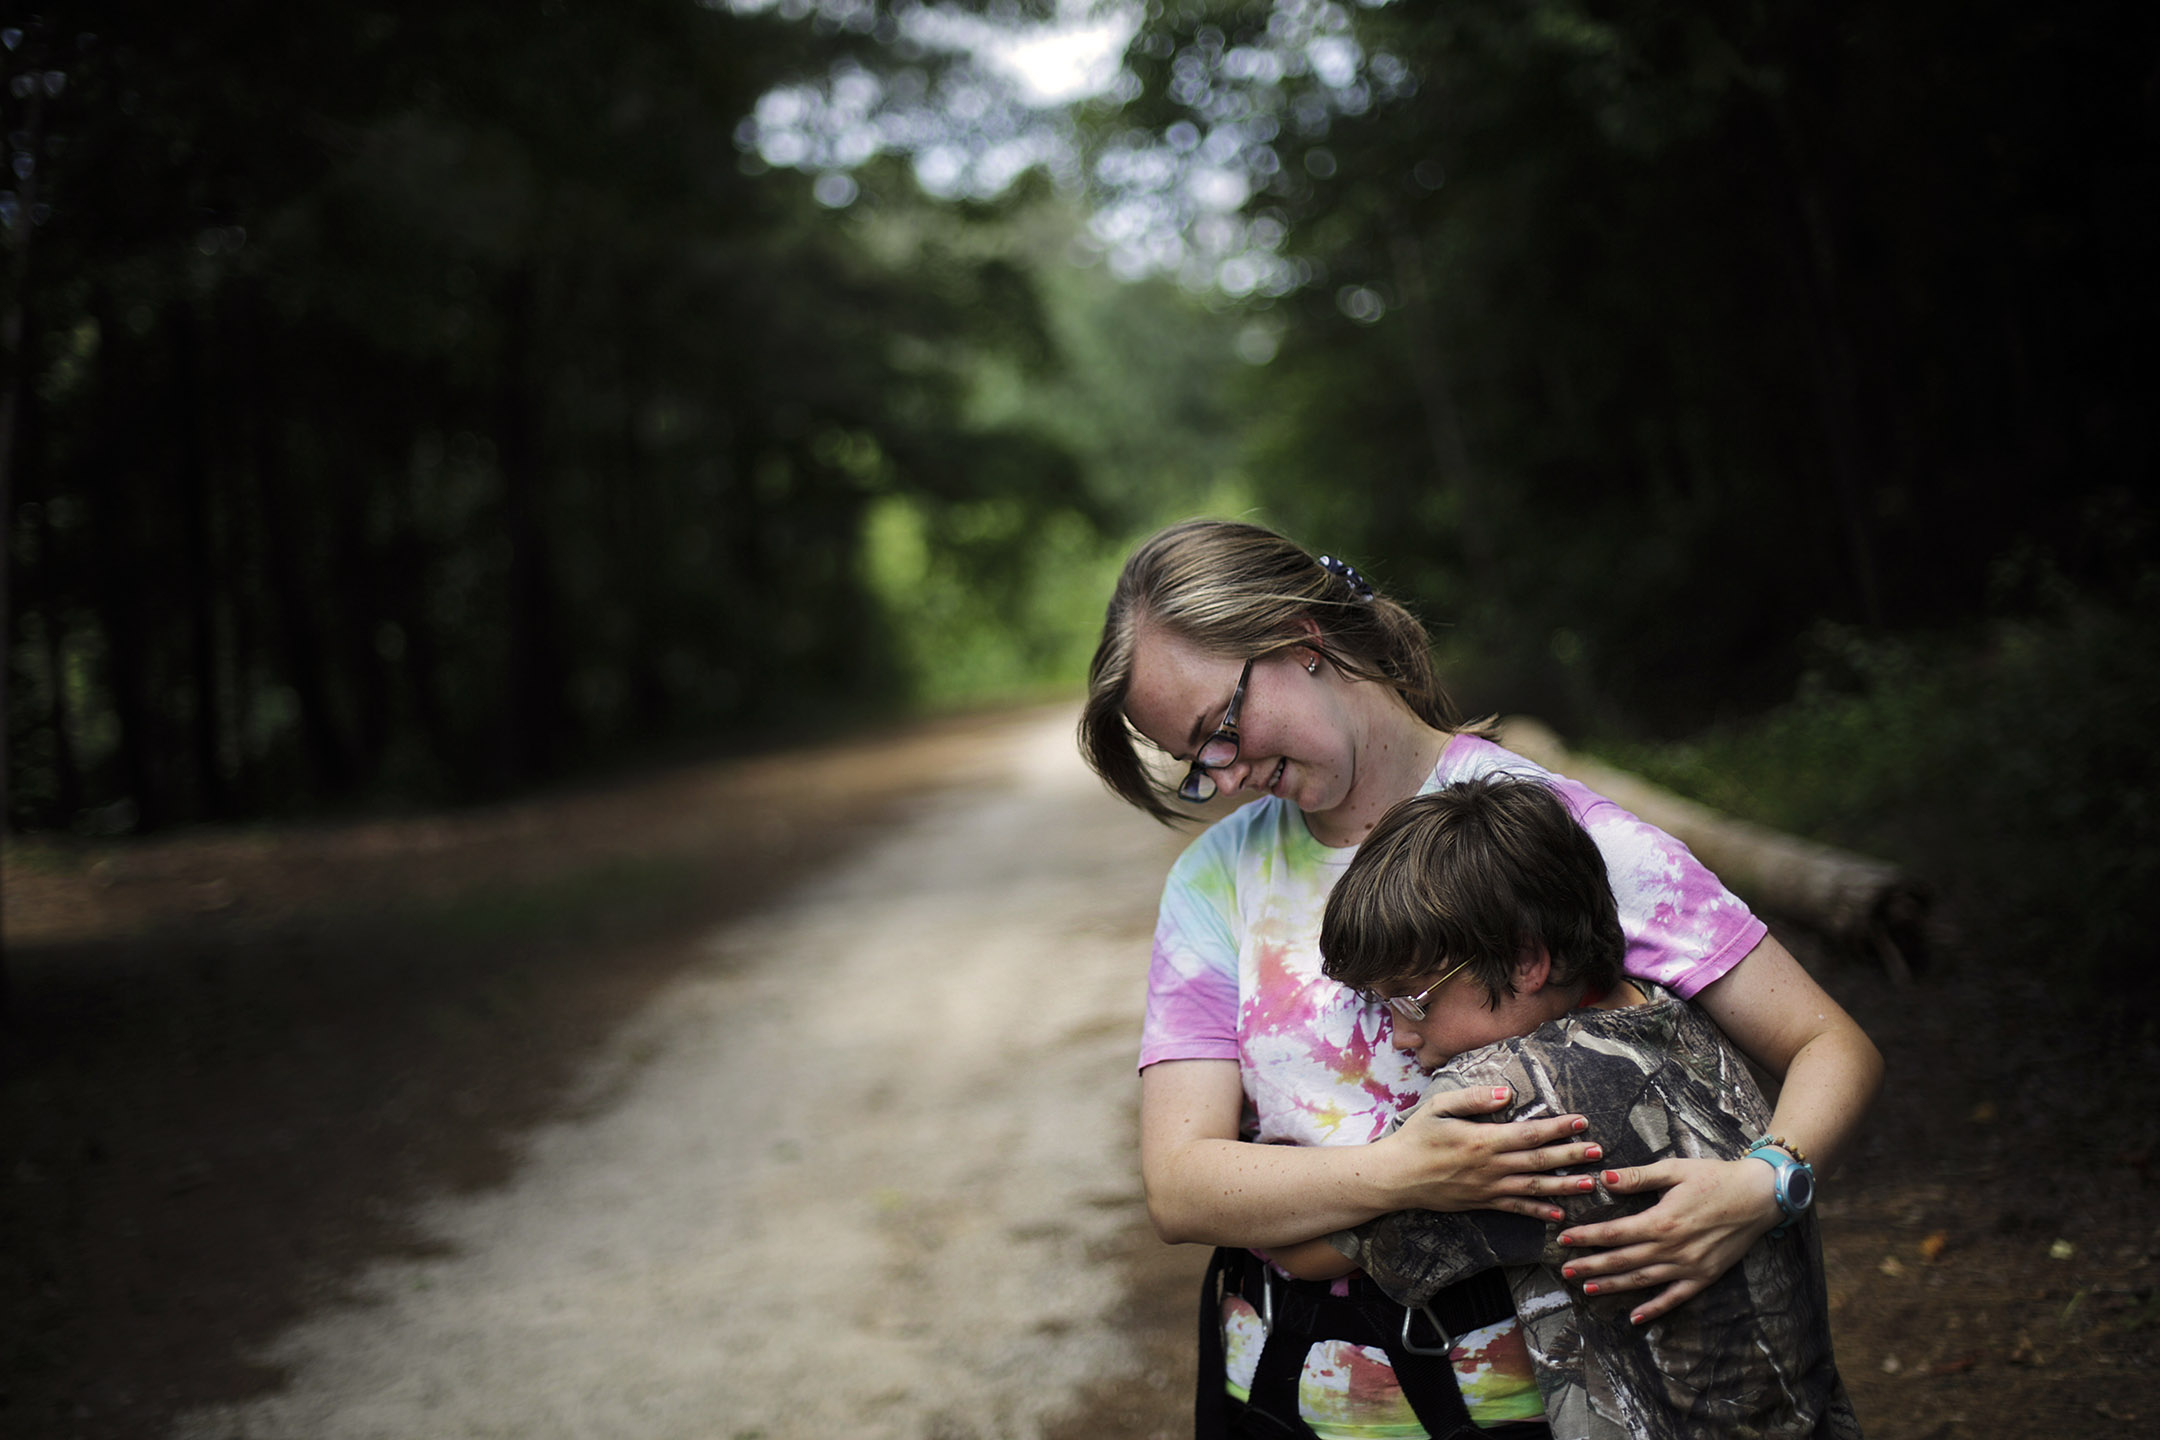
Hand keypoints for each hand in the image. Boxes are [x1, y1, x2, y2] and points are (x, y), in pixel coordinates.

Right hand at [1382, 1085, 1599, 1220]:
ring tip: (1590, 1183)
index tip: (1580, 1122)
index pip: (1529, 1133)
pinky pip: (1516, 1208)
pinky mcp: (1482, 1203)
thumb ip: (1473, 1098)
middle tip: (1598, 1151)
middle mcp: (1490, 1166)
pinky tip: (1559, 1214)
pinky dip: (1538, 1212)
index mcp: (1482, 1140)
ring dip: (1564, 1186)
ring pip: (1534, 1187)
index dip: (1557, 1128)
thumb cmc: (1415, 1137)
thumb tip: (1507, 1092)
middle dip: (1571, 1156)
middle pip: (1539, 1161)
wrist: (1395, 1177)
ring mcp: (1488, 1188)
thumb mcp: (1438, 1107)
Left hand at [1554, 1157, 1779, 1323]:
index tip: (1565, 1239)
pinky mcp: (1704, 1277)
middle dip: (1591, 1266)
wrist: (1760, 1196)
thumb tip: (1605, 1178)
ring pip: (1642, 1281)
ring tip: (1588, 1289)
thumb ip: (1639, 1177)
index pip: (1614, 1233)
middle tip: (1566, 1270)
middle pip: (1622, 1261)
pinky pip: (1675, 1298)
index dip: (1586, 1237)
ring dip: (1613, 1286)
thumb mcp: (1675, 1170)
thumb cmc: (1715, 1178)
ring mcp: (1688, 1267)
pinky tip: (1635, 1317)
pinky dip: (1654, 1309)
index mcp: (1661, 1221)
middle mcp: (1672, 1249)